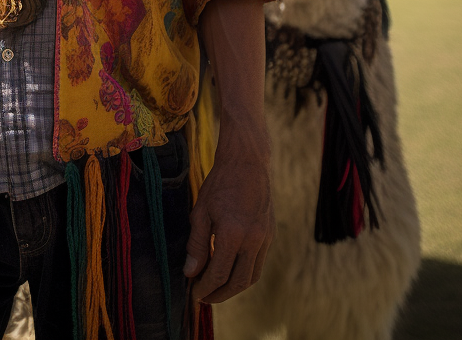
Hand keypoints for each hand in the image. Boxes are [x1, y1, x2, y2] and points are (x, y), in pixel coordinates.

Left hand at [182, 126, 273, 303]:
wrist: (247, 162)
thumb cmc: (220, 184)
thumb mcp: (200, 211)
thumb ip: (196, 245)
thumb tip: (190, 272)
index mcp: (233, 234)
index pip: (219, 274)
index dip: (205, 288)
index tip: (194, 294)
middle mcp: (253, 240)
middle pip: (238, 282)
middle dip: (220, 295)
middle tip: (204, 298)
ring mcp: (265, 239)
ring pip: (252, 276)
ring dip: (234, 287)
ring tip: (216, 288)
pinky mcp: (270, 235)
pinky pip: (258, 263)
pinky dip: (244, 272)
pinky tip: (230, 270)